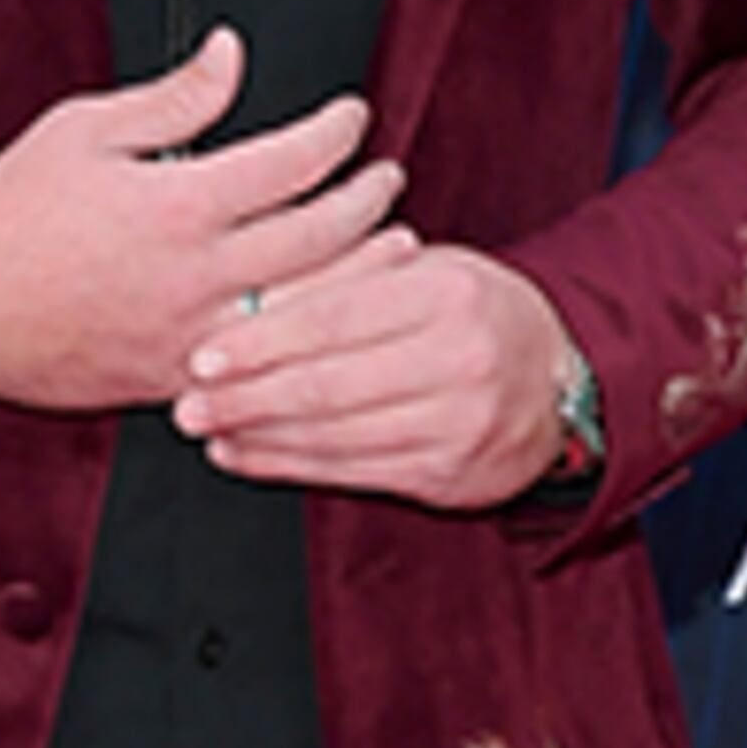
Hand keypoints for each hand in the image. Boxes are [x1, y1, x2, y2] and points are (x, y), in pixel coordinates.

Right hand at [0, 25, 408, 413]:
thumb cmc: (10, 217)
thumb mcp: (85, 129)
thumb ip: (174, 97)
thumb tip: (231, 54)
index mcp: (178, 204)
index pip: (292, 161)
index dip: (337, 132)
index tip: (353, 116)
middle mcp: (196, 275)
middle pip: (320, 236)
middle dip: (369, 201)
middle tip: (388, 178)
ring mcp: (192, 335)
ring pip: (309, 309)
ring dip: (363, 275)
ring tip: (397, 246)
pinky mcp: (178, 379)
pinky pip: (266, 364)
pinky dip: (311, 339)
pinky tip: (334, 319)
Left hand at [173, 238, 577, 510]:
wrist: (557, 376)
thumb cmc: (471, 312)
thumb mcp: (422, 272)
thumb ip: (345, 280)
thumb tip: (249, 301)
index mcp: (445, 294)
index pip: (334, 320)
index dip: (263, 342)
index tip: (207, 354)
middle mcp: (458, 360)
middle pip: (328, 386)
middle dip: (246, 399)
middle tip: (189, 404)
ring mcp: (457, 424)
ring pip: (335, 435)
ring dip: (260, 437)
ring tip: (210, 429)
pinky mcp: (448, 475)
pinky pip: (352, 472)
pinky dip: (289, 466)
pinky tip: (248, 455)